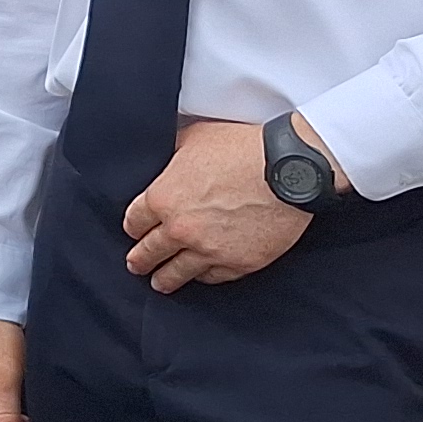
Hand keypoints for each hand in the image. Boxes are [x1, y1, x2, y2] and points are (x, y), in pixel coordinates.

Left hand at [122, 114, 319, 291]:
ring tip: (159, 283)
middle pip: (150, 251)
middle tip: (135, 265)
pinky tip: (199, 277)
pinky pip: (213, 277)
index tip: (134, 230)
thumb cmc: (244, 148)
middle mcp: (180, 229)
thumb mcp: (195, 138)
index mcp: (163, 198)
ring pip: (177, 272)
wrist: (289, 170)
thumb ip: (174, 152)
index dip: (133, 225)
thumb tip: (168, 154)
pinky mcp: (238, 263)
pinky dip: (203, 277)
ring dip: (164, 279)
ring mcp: (209, 250)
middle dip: (140, 259)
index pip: (135, 220)